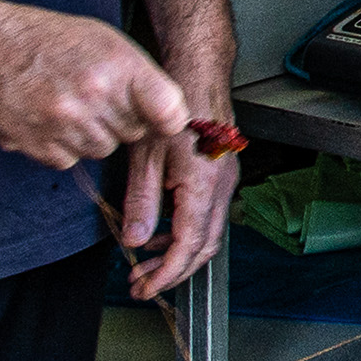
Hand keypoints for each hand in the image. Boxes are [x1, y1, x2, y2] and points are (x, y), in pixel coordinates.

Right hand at [0, 4, 191, 168]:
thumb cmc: (42, 38)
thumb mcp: (99, 38)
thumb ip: (136, 75)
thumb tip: (171, 115)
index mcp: (117, 64)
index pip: (169, 109)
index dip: (169, 119)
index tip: (163, 119)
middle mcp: (94, 94)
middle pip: (135, 133)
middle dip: (122, 119)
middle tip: (94, 96)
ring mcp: (66, 123)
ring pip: (103, 149)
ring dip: (91, 134)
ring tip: (65, 103)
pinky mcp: (40, 145)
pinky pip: (70, 160)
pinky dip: (61, 146)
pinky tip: (44, 117)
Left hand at [113, 120, 242, 298]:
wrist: (198, 74)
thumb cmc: (174, 106)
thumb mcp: (144, 156)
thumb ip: (140, 202)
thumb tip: (135, 237)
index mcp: (203, 186)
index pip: (188, 246)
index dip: (166, 273)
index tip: (146, 286)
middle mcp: (222, 187)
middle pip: (205, 247)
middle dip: (174, 271)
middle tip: (143, 282)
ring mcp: (225, 180)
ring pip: (209, 232)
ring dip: (179, 252)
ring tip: (147, 261)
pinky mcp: (220, 174)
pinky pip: (208, 214)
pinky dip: (186, 230)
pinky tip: (162, 230)